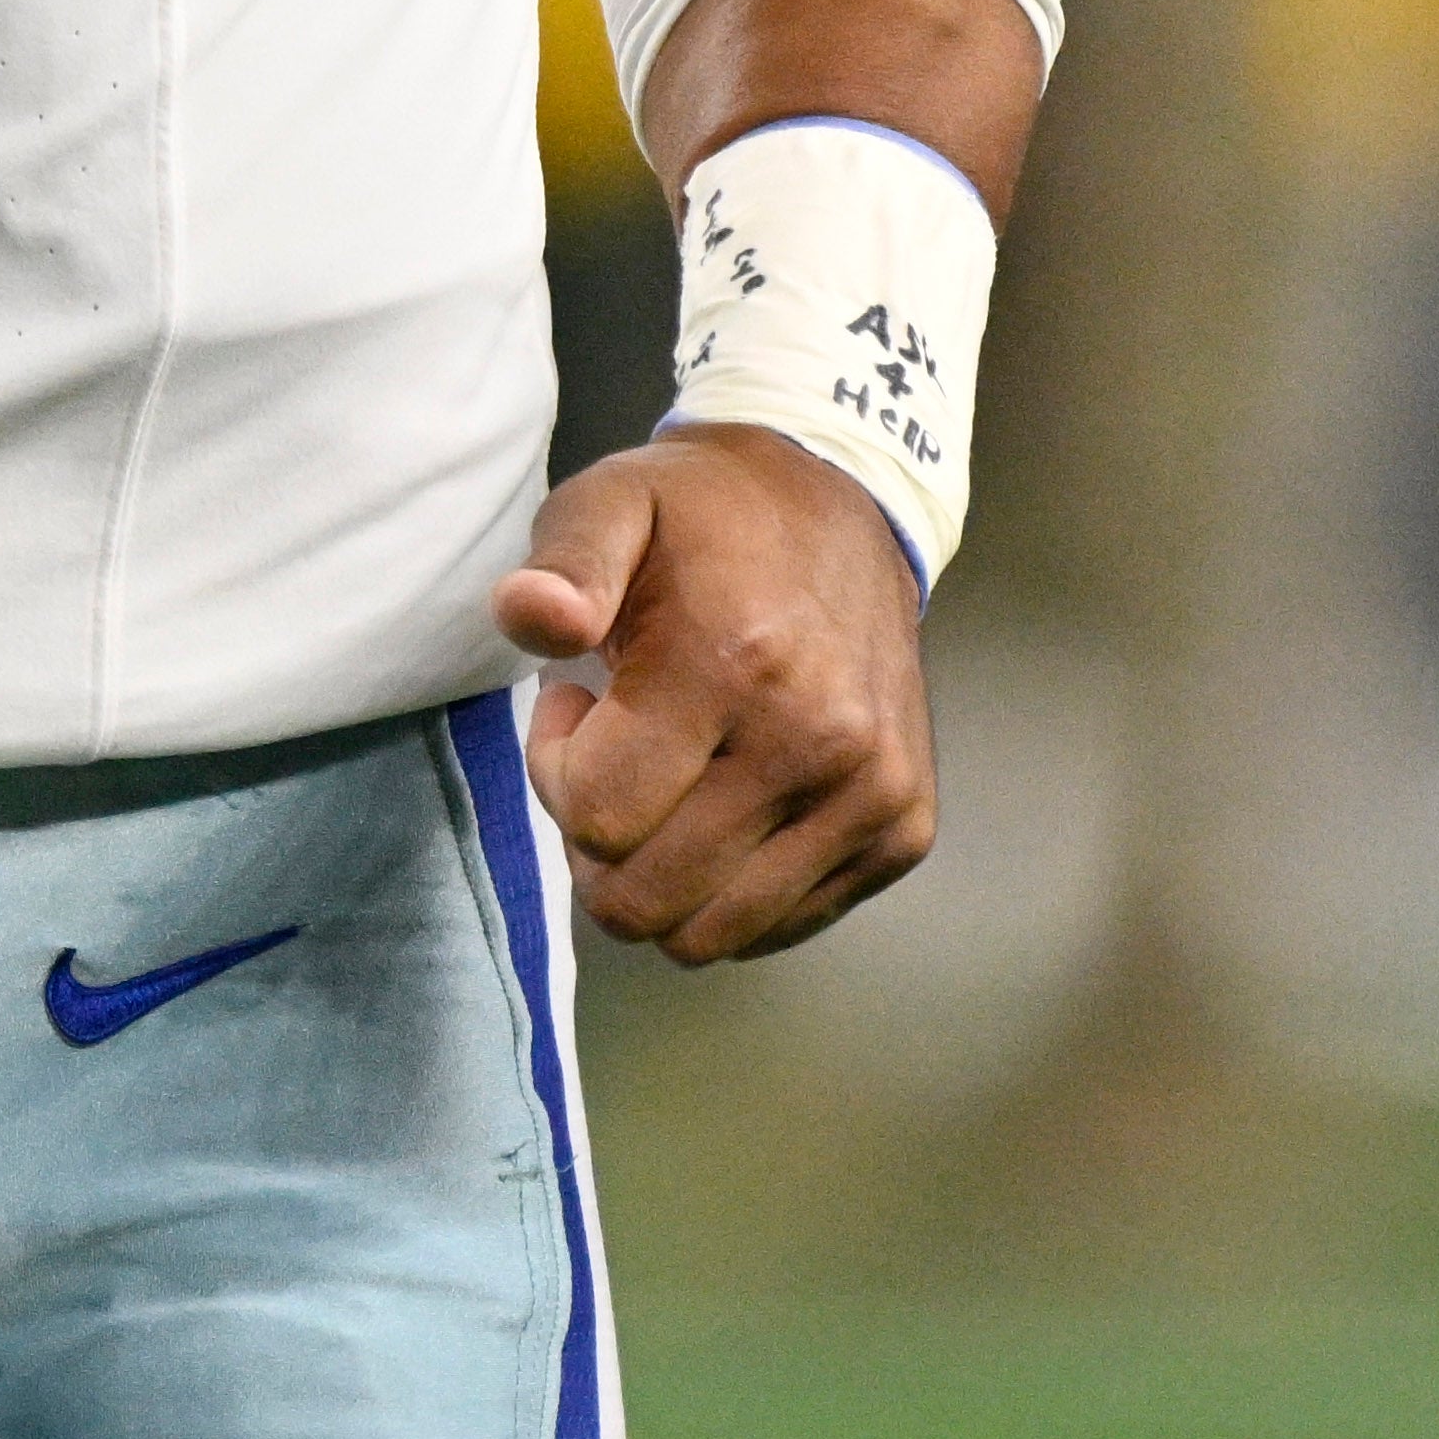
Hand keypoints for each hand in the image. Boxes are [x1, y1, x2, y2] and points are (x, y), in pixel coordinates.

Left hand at [489, 424, 936, 962]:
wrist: (848, 506)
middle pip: (644, 898)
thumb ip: (563, 562)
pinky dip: (730, 889)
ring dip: (662, 875)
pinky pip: (776, 930)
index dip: (556, 771)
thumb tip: (535, 617)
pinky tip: (729, 799)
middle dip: (599, 840)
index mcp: (736, 662)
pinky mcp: (904, 832)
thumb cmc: (705, 517)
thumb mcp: (611, 502)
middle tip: (618, 753)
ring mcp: (872, 797)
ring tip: (672, 777)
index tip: (579, 705)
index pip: (597, 816)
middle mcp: (820, 742)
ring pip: (707, 937)